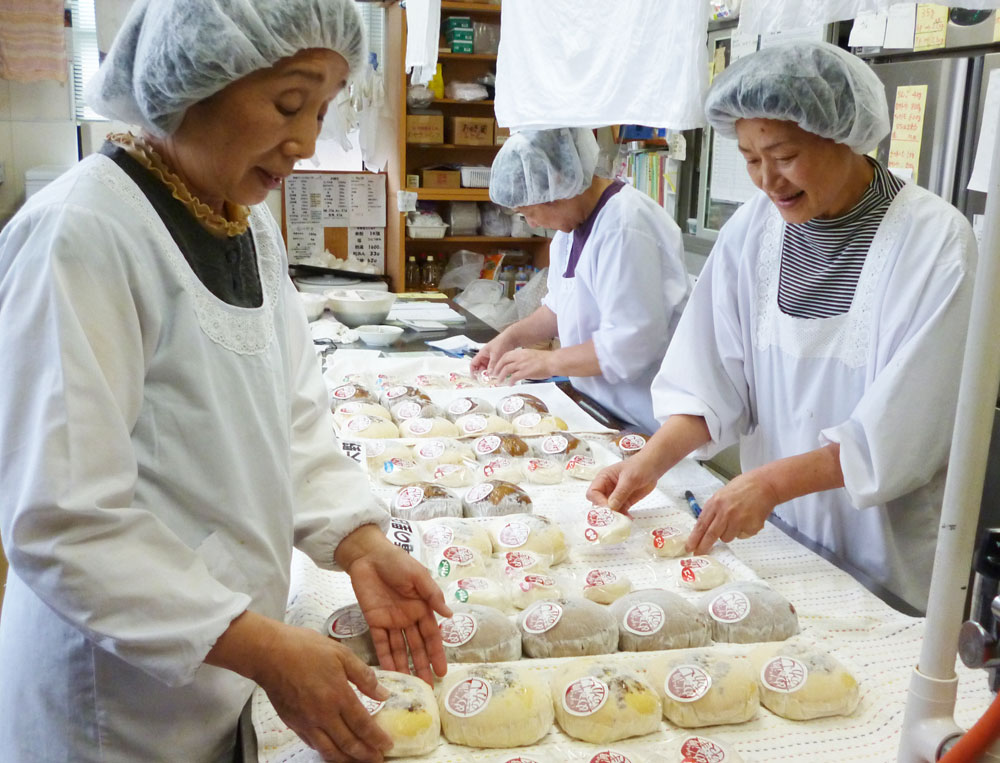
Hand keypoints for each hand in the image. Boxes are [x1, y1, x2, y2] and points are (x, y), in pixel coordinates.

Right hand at [254, 622, 393, 762]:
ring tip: (359, 761)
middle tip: (378, 759)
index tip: (387, 745)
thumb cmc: (306, 648)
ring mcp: (306, 722)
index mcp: (339, 695)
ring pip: (330, 750)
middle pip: (349, 743)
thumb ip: (364, 676)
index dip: (377, 738)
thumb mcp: (342, 654)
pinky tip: (333, 750)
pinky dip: (326, 752)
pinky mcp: (293, 724)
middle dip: (366, 754)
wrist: (270, 653)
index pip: (363, 725)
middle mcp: (323, 715)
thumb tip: (384, 693)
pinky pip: (313, 745)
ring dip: (347, 760)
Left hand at [345, 539, 451, 684]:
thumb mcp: (418, 576)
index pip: (432, 635)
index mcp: (422, 607)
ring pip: (399, 649)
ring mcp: (391, 622)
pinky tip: (389, 673)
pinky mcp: (374, 621)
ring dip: (404, 666)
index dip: (437, 653)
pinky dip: (385, 657)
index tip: (442, 671)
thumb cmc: (397, 561)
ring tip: (409, 685)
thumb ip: (432, 595)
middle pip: (416, 647)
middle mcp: (408, 618)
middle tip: (427, 687)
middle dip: (422, 666)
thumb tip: (449, 615)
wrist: (368, 555)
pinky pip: (380, 643)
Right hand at [469, 334, 514, 374]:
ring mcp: (491, 358)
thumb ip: (492, 364)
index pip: (473, 363)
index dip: (472, 371)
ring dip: (489, 373)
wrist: (511, 338)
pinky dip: (494, 371)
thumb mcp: (496, 354)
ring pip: (487, 368)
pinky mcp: (497, 360)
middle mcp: (485, 357)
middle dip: (482, 374)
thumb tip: (489, 373)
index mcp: (482, 354)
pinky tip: (498, 375)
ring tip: (493, 378)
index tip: (475, 378)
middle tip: (486, 380)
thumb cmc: (502, 342)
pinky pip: (493, 367)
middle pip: (480, 368)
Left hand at [490, 348, 553, 383]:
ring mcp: (521, 364)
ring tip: (499, 381)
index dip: (499, 362)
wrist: (552, 361)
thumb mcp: (531, 355)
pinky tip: (509, 384)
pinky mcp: (525, 372)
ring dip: (501, 376)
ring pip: (506, 369)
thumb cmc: (545, 360)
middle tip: (494, 375)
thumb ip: (522, 359)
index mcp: (520, 353)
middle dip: (497, 369)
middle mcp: (519, 357)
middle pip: (503, 361)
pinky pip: (514, 377)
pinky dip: (510, 381)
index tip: (496, 367)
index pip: (505, 356)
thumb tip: (517, 366)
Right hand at [586, 456, 661, 514]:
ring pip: (609, 510)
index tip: (608, 508)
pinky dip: (623, 516)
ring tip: (622, 520)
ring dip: (614, 516)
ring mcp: (615, 496)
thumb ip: (620, 492)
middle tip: (614, 518)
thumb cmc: (639, 466)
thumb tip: (611, 506)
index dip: (598, 501)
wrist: (653, 467)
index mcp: (603, 478)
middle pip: (599, 503)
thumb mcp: (630, 478)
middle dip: (605, 511)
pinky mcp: (624, 502)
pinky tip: (628, 519)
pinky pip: (620, 512)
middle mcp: (607, 488)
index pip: (593, 492)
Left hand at [685, 471, 778, 553]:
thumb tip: (706, 525)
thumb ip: (714, 508)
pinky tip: (748, 519)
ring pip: (727, 537)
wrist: (765, 485)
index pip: (701, 524)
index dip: (694, 537)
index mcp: (715, 503)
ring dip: (729, 533)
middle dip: (703, 546)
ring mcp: (738, 521)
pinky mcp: (750, 527)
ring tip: (737, 519)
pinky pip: (742, 535)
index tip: (689, 547)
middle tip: (698, 554)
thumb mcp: (722, 494)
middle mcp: (725, 513)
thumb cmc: (744, 486)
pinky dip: (743, 531)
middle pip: (711, 535)